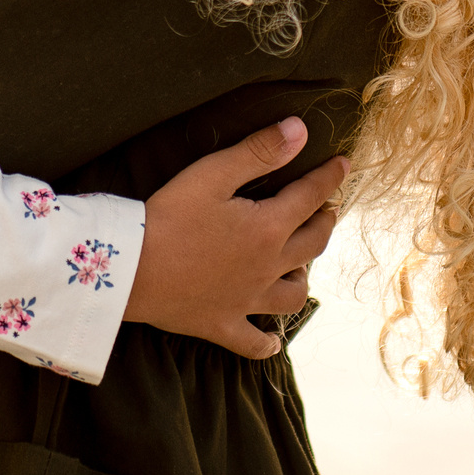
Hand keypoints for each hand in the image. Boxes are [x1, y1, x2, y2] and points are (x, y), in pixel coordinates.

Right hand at [122, 117, 346, 358]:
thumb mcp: (212, 174)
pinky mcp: (223, 325)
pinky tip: (272, 341)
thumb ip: (258, 152)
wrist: (129, 269)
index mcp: (268, 228)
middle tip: (326, 208)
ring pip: (294, 295)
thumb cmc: (168, 216)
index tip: (344, 164)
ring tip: (300, 263)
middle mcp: (268, 267)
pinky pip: (254, 343)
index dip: (330, 177)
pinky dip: (267, 343)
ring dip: (304, 276)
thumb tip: (300, 131)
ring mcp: (248, 300)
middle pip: (313, 244)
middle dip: (324, 221)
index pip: (311, 196)